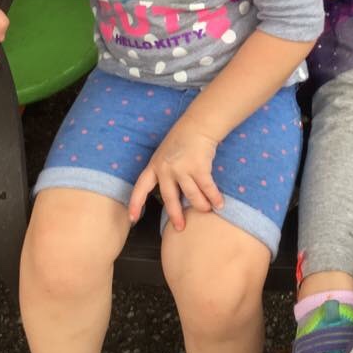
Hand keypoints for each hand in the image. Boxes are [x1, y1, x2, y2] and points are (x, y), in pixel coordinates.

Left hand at [128, 113, 223, 229]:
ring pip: (191, 196)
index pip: (141, 187)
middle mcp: (166, 169)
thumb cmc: (183, 138)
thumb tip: (171, 194)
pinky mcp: (198, 168)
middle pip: (169, 198)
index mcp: (155, 165)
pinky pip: (207, 188)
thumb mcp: (165, 154)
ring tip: (207, 210)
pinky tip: (219, 204)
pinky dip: (214, 197)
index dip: (136, 204)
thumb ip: (164, 171)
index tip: (132, 219)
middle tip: (180, 227)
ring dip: (201, 205)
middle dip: (175, 215)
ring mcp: (182, 169)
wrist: (198, 124)